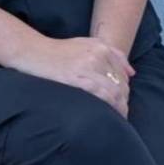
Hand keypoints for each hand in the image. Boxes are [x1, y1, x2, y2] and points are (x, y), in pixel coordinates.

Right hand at [14, 35, 132, 114]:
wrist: (32, 51)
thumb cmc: (57, 51)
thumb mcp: (86, 44)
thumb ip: (112, 54)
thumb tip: (132, 73)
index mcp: (101, 47)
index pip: (123, 75)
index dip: (125, 92)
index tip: (121, 104)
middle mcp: (98, 55)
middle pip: (121, 85)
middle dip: (123, 102)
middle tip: (120, 115)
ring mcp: (88, 66)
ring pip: (114, 92)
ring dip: (118, 109)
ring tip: (116, 120)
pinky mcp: (77, 78)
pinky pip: (101, 96)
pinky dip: (108, 108)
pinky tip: (107, 117)